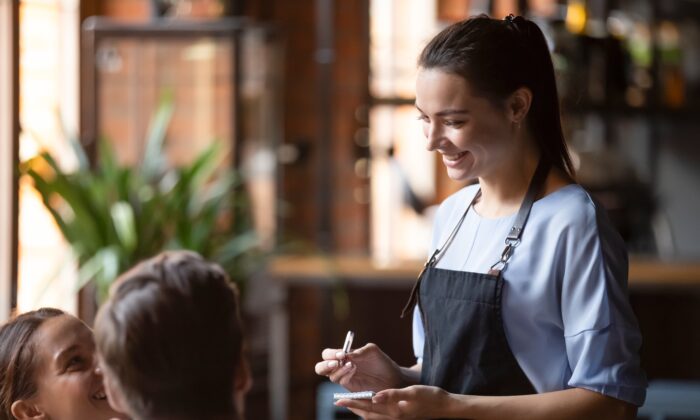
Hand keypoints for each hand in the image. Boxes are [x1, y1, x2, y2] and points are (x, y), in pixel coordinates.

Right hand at [314, 343, 403, 391]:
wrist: (393, 378)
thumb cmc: (381, 362)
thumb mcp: (372, 351)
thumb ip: (359, 351)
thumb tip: (346, 355)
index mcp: (343, 357)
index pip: (327, 354)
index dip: (331, 354)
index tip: (341, 354)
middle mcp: (341, 368)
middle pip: (321, 368)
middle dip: (325, 365)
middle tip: (336, 363)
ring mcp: (345, 379)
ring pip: (331, 376)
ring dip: (339, 370)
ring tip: (352, 365)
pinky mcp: (350, 388)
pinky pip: (342, 382)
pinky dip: (345, 376)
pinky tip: (354, 370)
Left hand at [334, 385, 450, 419]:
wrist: (445, 406)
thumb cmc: (431, 397)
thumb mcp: (412, 392)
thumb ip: (392, 395)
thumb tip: (374, 396)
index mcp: (395, 412)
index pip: (369, 407)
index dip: (353, 403)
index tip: (339, 400)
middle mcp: (394, 417)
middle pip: (368, 414)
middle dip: (354, 407)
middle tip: (340, 401)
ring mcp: (398, 417)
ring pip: (374, 415)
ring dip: (362, 409)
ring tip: (351, 402)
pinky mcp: (401, 415)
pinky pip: (381, 414)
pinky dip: (372, 410)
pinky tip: (371, 402)